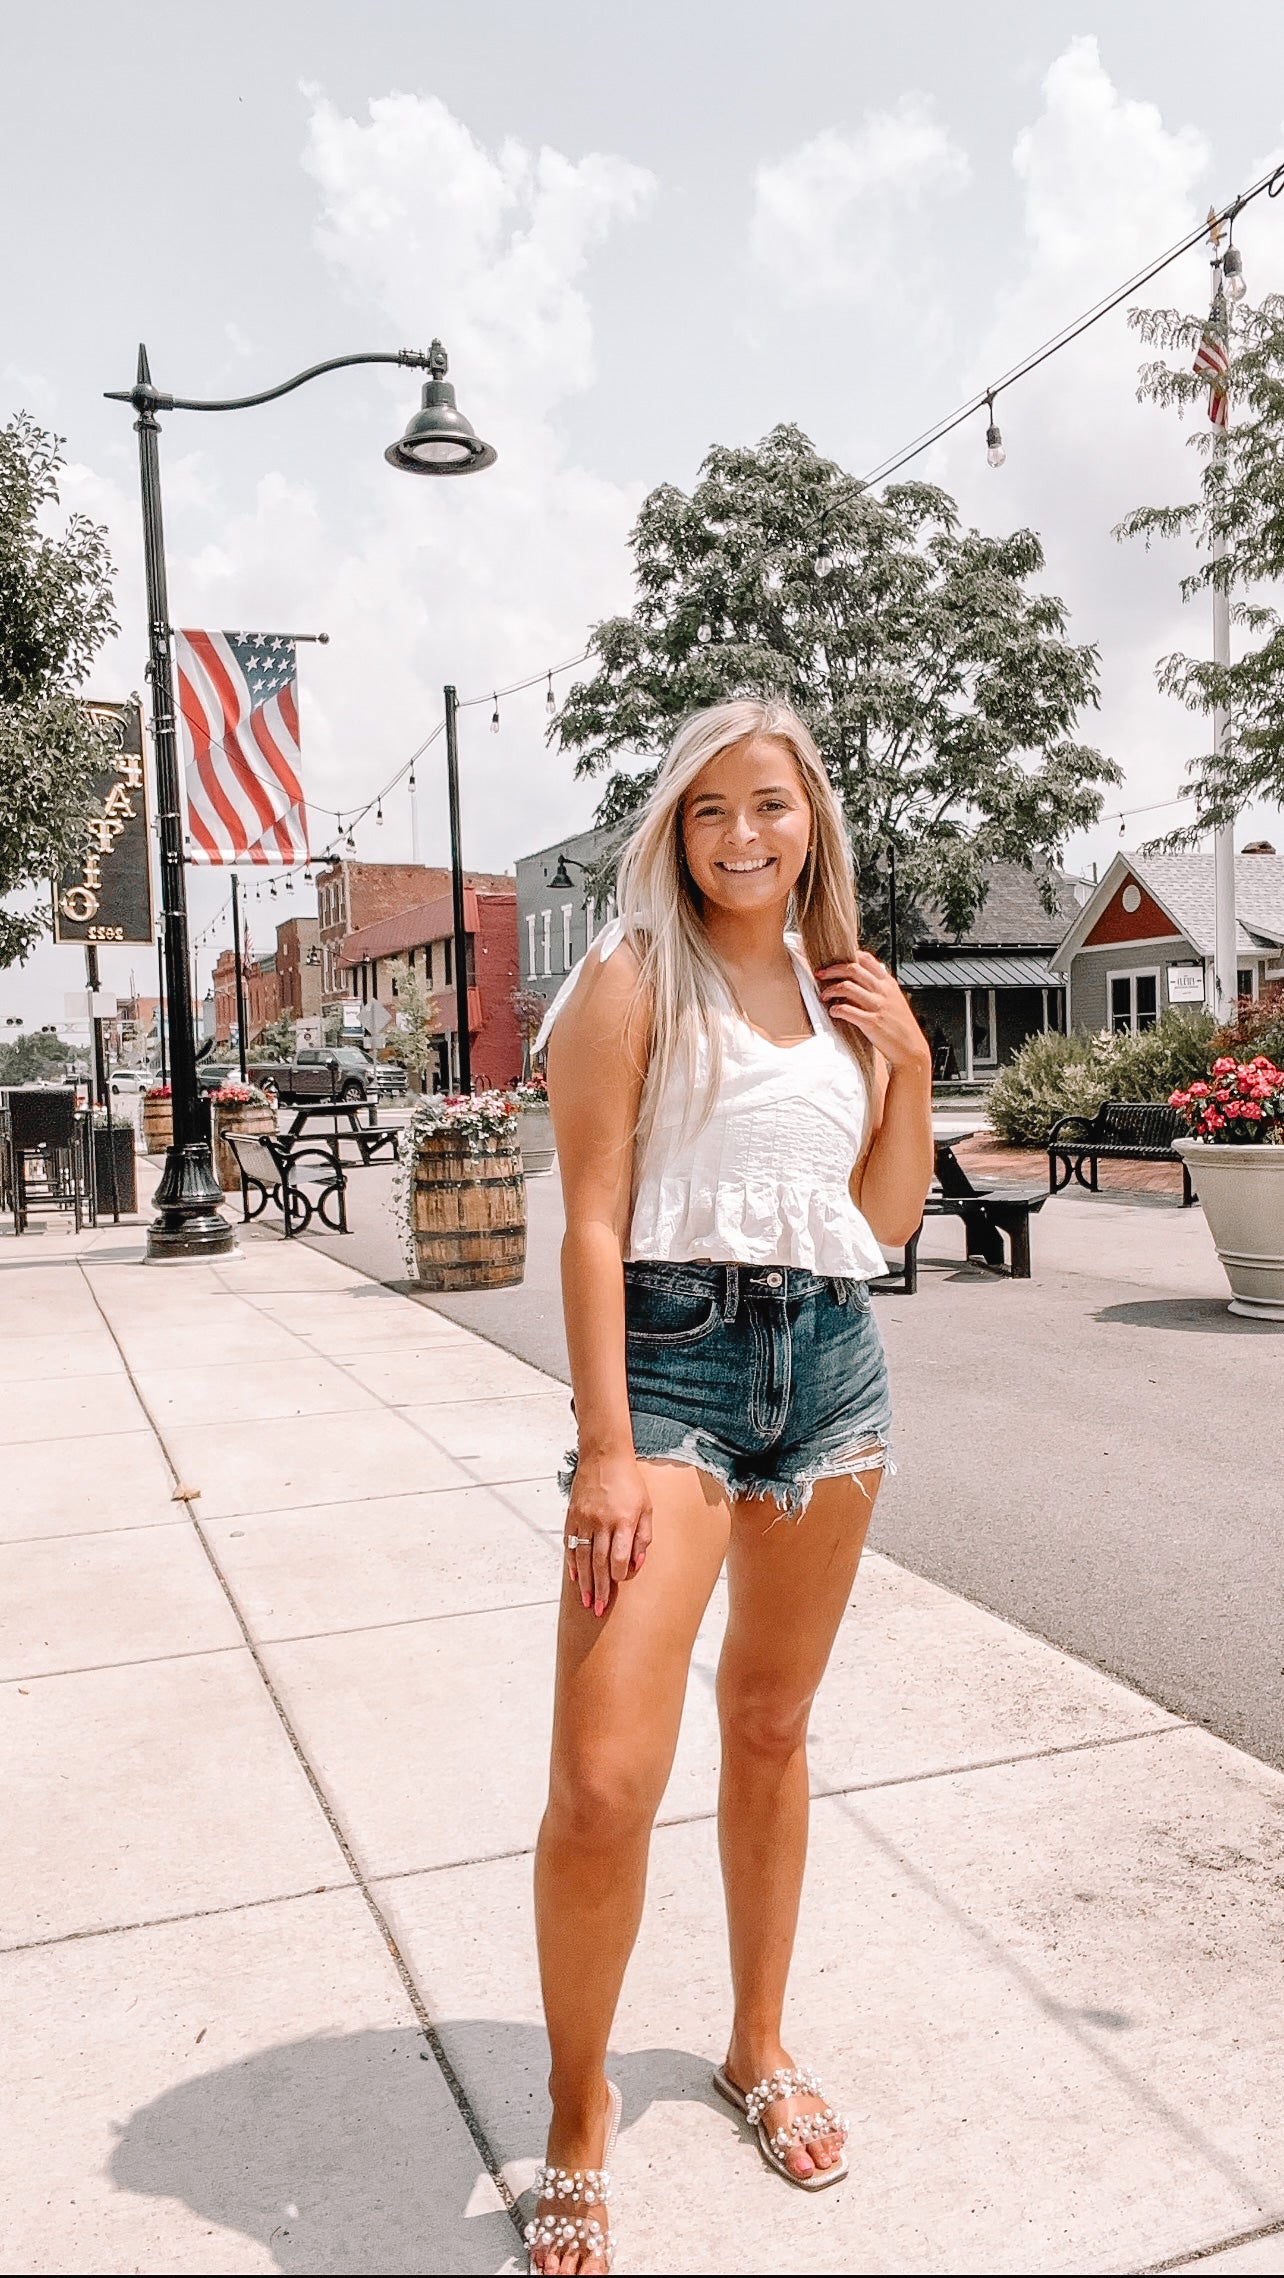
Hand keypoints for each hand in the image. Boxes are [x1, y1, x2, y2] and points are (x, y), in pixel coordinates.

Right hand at [564, 1450, 652, 1616]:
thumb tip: (637, 1564)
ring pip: (583, 1557)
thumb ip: (644, 1537)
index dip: (617, 1575)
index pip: (619, 1556)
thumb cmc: (630, 1483)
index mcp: (624, 1520)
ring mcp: (584, 1519)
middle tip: (598, 1609)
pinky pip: (571, 1544)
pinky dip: (572, 1562)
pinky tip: (574, 1577)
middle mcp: (602, 1522)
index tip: (617, 1587)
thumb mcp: (646, 1508)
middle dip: (599, 1588)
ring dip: (584, 1581)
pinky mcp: (572, 1516)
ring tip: (586, 1601)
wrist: (604, 1457)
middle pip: (599, 1562)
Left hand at [814, 951, 930, 1072]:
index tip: (834, 963)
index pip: (866, 959)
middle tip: (821, 975)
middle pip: (853, 969)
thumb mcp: (894, 1000)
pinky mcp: (871, 1022)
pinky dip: (836, 1009)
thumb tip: (856, 982)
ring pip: (847, 987)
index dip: (847, 957)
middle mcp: (883, 992)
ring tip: (824, 996)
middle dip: (832, 970)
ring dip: (830, 989)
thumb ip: (878, 989)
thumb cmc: (901, 1027)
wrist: (911, 1049)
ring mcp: (878, 1006)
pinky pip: (847, 1010)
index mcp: (888, 984)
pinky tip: (833, 1012)